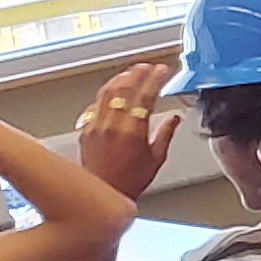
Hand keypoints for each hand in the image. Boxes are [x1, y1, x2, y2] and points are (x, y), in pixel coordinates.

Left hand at [77, 57, 181, 197]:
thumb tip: (174, 119)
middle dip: (137, 73)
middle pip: (125, 88)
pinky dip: (104, 94)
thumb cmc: (129, 182)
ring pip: (107, 92)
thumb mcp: (156, 159)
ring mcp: (97, 126)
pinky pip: (95, 104)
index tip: (163, 70)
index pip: (146, 95)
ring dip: (120, 79)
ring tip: (129, 72)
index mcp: (134, 131)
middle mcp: (113, 125)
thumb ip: (165, 134)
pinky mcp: (86, 130)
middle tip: (147, 66)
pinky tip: (110, 90)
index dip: (156, 79)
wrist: (102, 194)